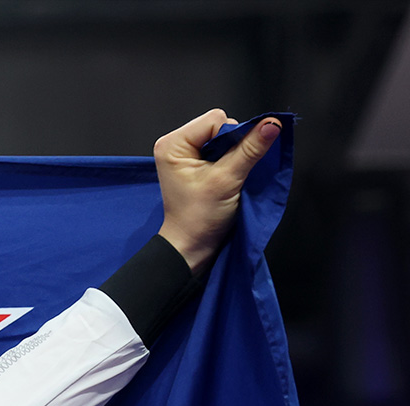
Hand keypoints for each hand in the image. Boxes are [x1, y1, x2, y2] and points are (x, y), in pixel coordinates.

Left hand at [154, 110, 281, 274]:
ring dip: (234, 153)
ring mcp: (186, 152)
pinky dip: (232, 159)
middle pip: (220, 125)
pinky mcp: (197, 161)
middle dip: (232, 145)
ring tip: (225, 176)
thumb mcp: (228, 179)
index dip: (232, 137)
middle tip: (226, 172)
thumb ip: (251, 149)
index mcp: (172, 144)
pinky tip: (227, 176)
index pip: (216, 119)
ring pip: (224, 136)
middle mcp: (176, 144)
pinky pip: (223, 148)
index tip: (229, 165)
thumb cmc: (199, 217)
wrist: (192, 245)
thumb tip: (272, 123)